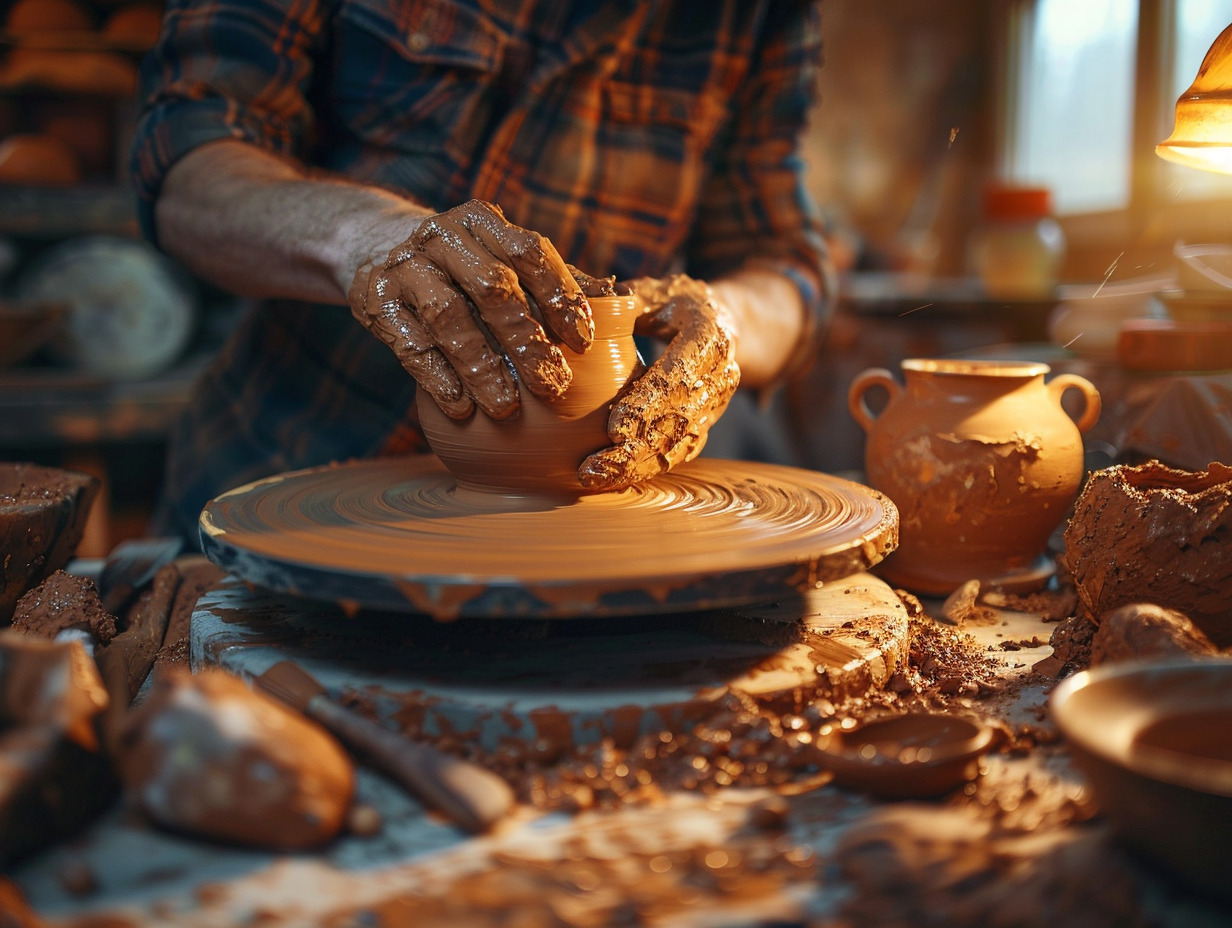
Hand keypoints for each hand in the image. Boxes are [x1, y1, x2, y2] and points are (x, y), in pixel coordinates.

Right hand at [348, 200, 593, 419]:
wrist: (376, 249)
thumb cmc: (467, 267)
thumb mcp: (509, 261)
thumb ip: (561, 281)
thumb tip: (624, 304)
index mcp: (484, 221)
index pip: (530, 252)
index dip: (559, 295)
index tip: (583, 342)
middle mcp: (443, 235)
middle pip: (492, 287)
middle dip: (526, 340)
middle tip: (553, 387)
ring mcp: (405, 265)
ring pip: (448, 317)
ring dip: (481, 367)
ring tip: (507, 409)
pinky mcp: (373, 298)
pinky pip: (409, 343)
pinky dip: (438, 378)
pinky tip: (461, 409)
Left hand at [579, 274, 740, 490]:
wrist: (727, 323)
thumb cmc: (679, 304)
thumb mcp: (658, 292)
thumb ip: (625, 300)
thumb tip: (584, 303)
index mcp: (710, 337)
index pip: (678, 376)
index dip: (647, 404)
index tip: (613, 428)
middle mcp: (721, 376)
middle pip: (678, 421)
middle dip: (635, 449)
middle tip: (593, 467)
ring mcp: (716, 405)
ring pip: (680, 445)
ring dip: (638, 466)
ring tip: (595, 478)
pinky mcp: (706, 424)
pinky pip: (680, 453)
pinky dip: (648, 468)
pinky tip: (614, 478)